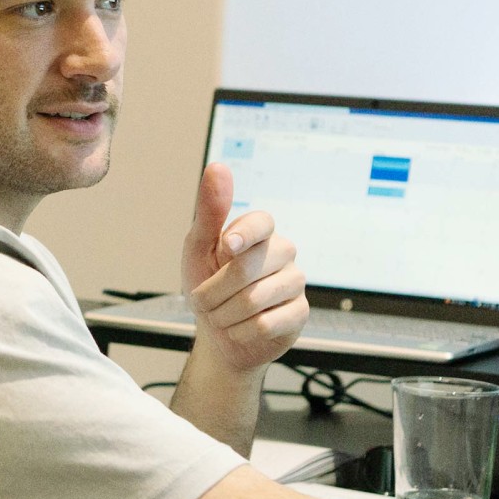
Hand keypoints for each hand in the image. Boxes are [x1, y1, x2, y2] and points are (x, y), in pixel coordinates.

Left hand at [181, 163, 308, 371]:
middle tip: (205, 299)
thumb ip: (210, 211)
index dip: (244, 234)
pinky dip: (241, 330)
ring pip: (255, 299)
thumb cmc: (207, 283)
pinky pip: (267, 323)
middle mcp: (281, 252)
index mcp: (258, 232)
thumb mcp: (199, 246)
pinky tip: (240, 328)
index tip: (226, 247)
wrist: (219, 331)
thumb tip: (218, 167)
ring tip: (222, 314)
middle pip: (248, 268)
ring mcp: (294, 282)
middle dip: (215, 290)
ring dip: (225, 314)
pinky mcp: (300, 312)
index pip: (262, 222)